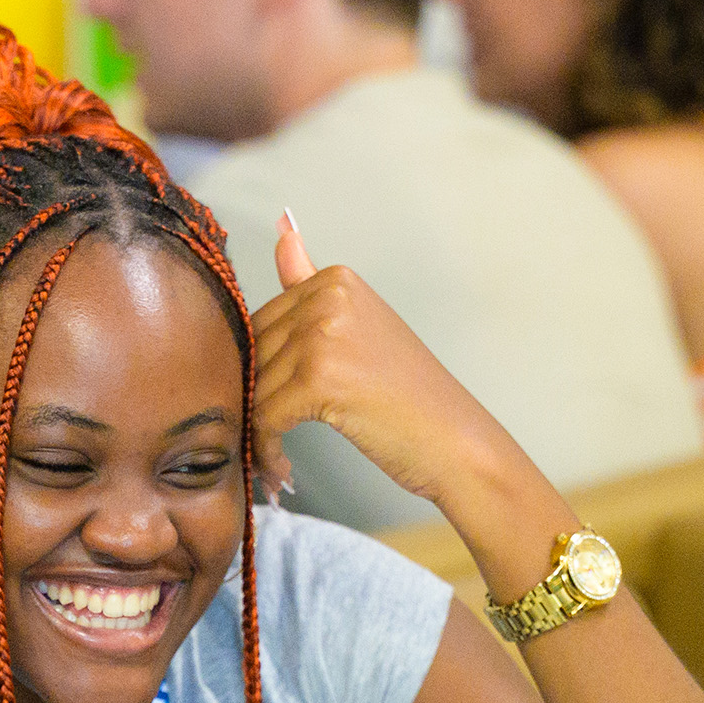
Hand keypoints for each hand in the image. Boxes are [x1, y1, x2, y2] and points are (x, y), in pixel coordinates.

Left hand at [250, 216, 542, 510]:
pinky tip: (284, 471)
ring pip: (252, 389)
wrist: (454, 440)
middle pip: (249, 357)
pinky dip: (266, 450)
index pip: (257, 327)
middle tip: (271, 442)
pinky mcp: (319, 377)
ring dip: (258, 433)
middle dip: (254, 404)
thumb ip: (309, 283)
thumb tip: (282, 231)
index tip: (273, 407)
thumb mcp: (356, 328)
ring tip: (279, 461)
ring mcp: (322, 333)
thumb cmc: (404, 395)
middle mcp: (327, 297)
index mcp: (334, 280)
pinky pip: (263, 418)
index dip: (258, 375)